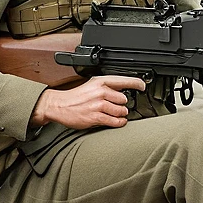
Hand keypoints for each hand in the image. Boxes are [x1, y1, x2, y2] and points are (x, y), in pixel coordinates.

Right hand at [31, 75, 145, 129]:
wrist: (58, 105)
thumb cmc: (75, 96)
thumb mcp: (92, 84)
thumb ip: (108, 86)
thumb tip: (124, 89)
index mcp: (100, 81)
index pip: (124, 80)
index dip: (137, 83)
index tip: (143, 86)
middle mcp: (101, 92)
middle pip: (124, 99)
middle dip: (123, 104)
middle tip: (117, 106)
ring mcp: (98, 105)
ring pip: (121, 111)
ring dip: (121, 114)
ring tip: (115, 113)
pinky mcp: (95, 117)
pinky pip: (114, 121)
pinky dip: (119, 122)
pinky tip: (118, 121)